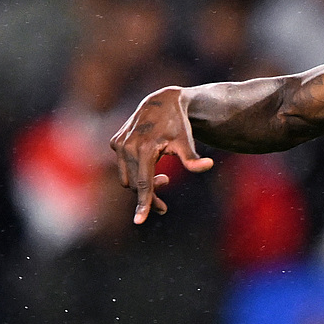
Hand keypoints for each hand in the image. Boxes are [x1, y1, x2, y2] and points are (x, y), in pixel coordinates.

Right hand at [110, 86, 214, 223]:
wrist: (161, 102)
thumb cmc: (178, 125)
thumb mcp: (187, 142)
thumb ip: (193, 158)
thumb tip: (208, 165)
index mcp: (143, 149)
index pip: (144, 184)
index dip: (143, 203)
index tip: (139, 221)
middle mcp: (127, 147)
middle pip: (136, 185)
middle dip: (149, 198)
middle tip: (164, 207)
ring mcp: (118, 144)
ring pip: (128, 179)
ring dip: (143, 185)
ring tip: (164, 179)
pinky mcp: (115, 142)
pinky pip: (124, 168)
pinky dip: (136, 174)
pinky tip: (152, 167)